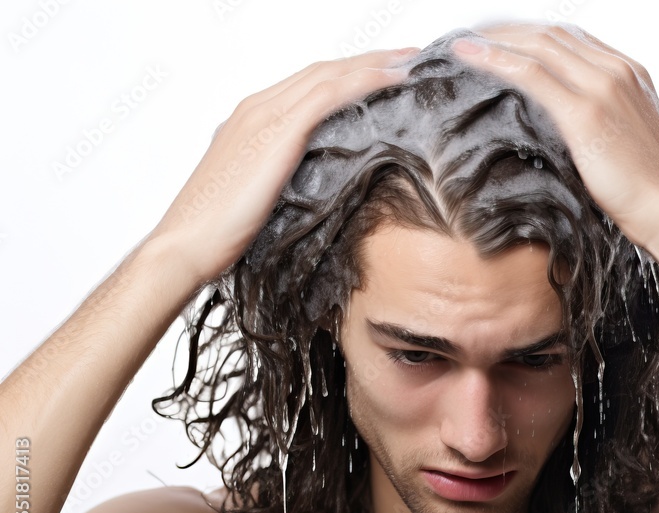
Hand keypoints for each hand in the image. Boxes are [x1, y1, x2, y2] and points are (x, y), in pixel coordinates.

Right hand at [147, 48, 418, 284]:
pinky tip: (393, 79)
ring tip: (410, 61)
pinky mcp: (277, 132)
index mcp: (251, 121)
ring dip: (373, 63)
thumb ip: (286, 181)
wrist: (185, 245)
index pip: (309, 86)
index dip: (348, 75)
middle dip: (366, 61)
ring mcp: (265, 116)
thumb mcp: (259, 197)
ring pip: (329, 74)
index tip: (383, 75)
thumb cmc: (217, 234)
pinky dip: (364, 81)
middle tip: (407, 57)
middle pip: (323, 71)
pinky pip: (329, 94)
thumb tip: (321, 190)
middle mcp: (257, 108)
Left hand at [451, 23, 658, 249]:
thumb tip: (567, 140)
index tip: (494, 44)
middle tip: (467, 39)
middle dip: (504, 32)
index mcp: (628, 73)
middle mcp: (617, 70)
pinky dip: (494, 59)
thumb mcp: (625, 146)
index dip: (527, 37)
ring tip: (458, 45)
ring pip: (537, 45)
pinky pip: (531, 73)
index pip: (568, 39)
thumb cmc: (650, 194)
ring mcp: (604, 86)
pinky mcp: (587, 112)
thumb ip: (600, 128)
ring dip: (493, 40)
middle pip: (549, 34)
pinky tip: (466, 57)